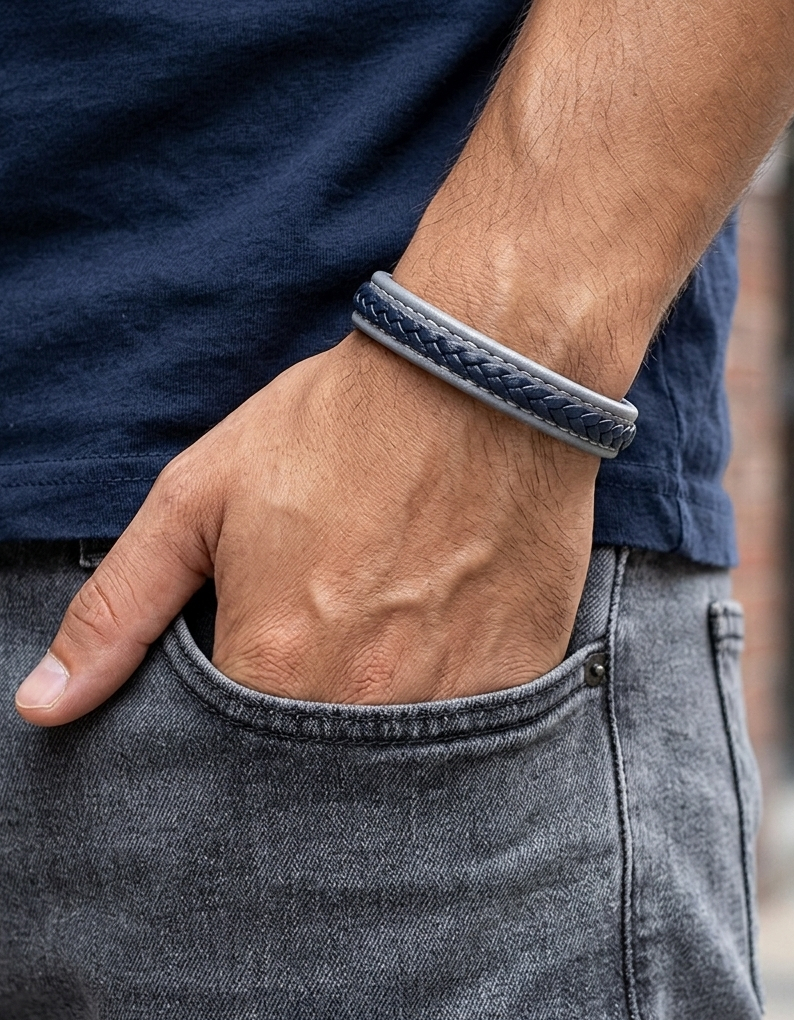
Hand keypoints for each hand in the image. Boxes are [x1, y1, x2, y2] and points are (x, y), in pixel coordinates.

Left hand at [15, 330, 597, 724]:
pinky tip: (445, 624)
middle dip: (310, 702)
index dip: (241, 693)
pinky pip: (471, 729)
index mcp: (271, 664)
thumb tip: (44, 706)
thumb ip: (118, 611)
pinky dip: (447, 693)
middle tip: (336, 616)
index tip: (266, 641)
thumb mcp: (199, 499)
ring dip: (380, 702)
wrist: (480, 383)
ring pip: (392, 754)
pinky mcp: (517, 681)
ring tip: (390, 614)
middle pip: (311, 761)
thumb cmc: (335, 430)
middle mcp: (361, 704)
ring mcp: (450, 700)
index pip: (226, 751)